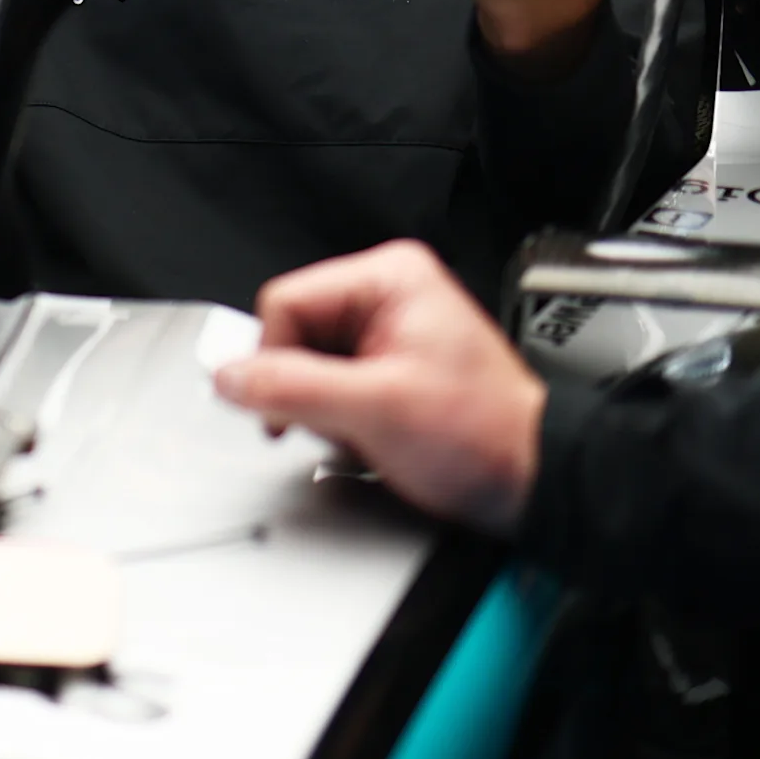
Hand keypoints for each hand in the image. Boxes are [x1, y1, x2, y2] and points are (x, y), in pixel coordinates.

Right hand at [214, 240, 546, 537]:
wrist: (531, 480)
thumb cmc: (483, 435)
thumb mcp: (375, 409)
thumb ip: (293, 388)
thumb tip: (228, 376)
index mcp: (389, 277)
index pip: (285, 302)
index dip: (277, 360)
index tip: (288, 407)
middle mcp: (388, 295)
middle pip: (293, 335)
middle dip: (307, 390)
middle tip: (343, 422)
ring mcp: (388, 332)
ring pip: (308, 366)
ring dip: (324, 409)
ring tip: (367, 431)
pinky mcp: (388, 368)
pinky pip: (331, 387)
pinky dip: (340, 420)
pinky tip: (370, 437)